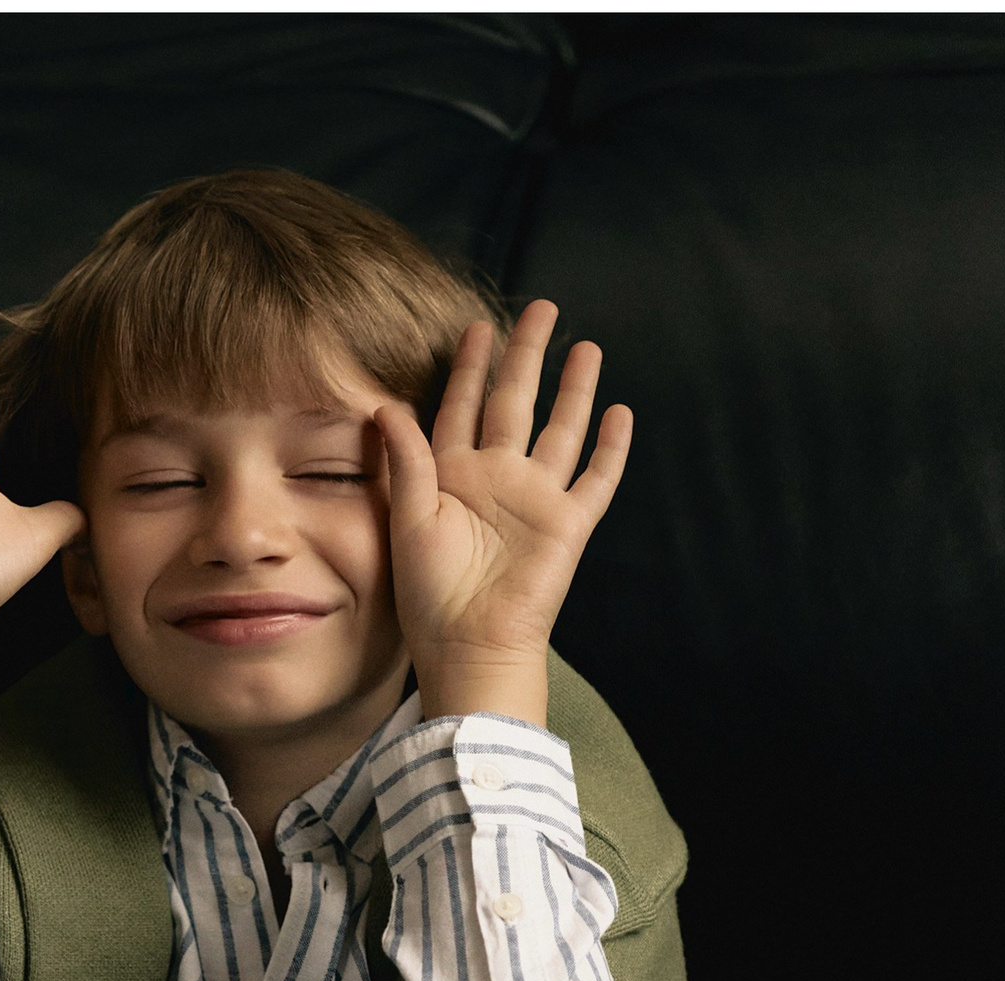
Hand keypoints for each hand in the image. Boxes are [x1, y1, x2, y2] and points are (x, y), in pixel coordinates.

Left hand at [375, 302, 631, 726]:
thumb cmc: (430, 596)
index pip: (461, 408)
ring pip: (561, 429)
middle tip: (540, 309)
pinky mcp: (568, 524)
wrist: (470, 646)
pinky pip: (596, 478)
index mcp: (453, 477)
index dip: (468, 368)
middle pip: (515, 403)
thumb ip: (404, 461)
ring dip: (574, 389)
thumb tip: (383, 405)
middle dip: (526, 356)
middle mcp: (497, 480)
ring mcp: (536, 500)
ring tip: (585, 346)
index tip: (474, 328)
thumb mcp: (409, 520)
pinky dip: (611, 447)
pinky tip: (621, 412)